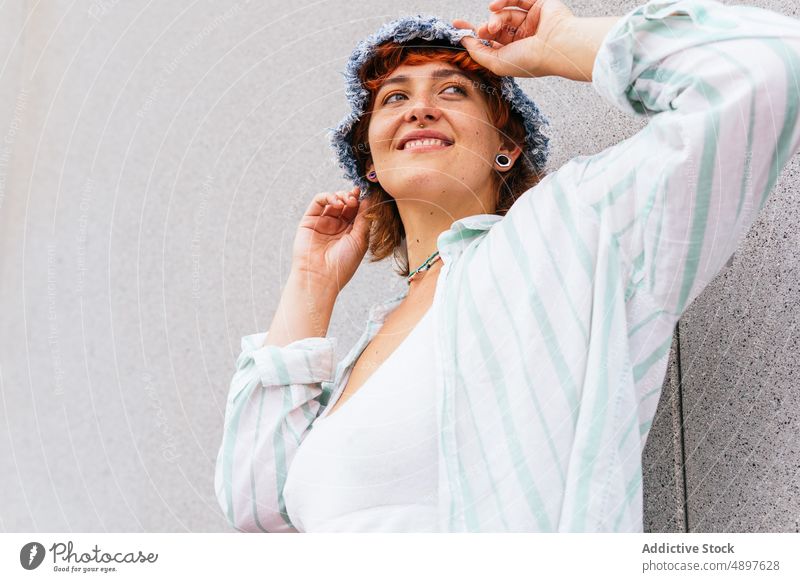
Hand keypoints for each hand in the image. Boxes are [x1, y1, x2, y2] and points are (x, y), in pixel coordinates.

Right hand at [291, 186, 375, 293]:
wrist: (320, 277)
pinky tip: (337, 202)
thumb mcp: (360, 240)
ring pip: (333, 200)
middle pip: (346, 204)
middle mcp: (337, 226)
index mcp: (351, 232)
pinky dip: (328, 196)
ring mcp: (323, 222)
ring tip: (348, 201)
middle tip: (356, 198)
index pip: (357, 211)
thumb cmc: (343, 264)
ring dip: (342, 196)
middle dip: (352, 197)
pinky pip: (318, 201)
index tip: (368, 195)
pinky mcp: (309, 220)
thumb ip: (364, 219)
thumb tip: (369, 200)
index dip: (362, 202)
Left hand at [452, 0, 575, 77]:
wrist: (557, 47)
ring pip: (506, 14)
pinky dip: (504, 0)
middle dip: (485, 27)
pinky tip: (494, 6)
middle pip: (496, 27)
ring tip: (492, 25)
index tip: (457, 27)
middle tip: (482, 30)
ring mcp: (532, 21)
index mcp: (515, 54)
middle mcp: (524, 38)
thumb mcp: (496, 63)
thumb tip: (465, 41)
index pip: (491, 42)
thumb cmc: (531, 60)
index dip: (474, 35)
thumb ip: (478, 53)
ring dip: (495, 17)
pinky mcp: (539, 5)